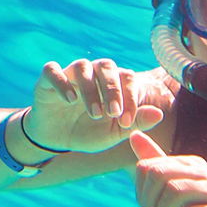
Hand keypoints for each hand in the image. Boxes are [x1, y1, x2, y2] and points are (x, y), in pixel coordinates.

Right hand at [27, 59, 167, 152]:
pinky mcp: (47, 79)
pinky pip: (52, 70)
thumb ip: (136, 122)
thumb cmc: (90, 132)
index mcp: (112, 81)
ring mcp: (70, 73)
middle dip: (112, 90)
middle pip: (106, 66)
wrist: (58, 140)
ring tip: (94, 113)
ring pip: (82, 67)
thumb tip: (159, 114)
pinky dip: (61, 82)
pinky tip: (70, 100)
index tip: (126, 122)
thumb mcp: (114, 132)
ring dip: (90, 89)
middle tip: (113, 114)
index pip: (127, 78)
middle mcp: (93, 72)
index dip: (129, 97)